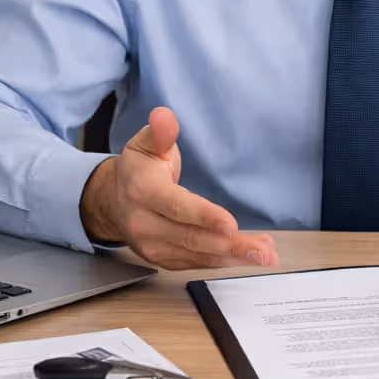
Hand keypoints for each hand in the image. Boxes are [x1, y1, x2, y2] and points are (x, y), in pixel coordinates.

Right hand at [78, 106, 278, 270]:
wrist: (112, 203)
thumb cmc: (138, 170)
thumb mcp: (145, 144)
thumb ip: (160, 133)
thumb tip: (164, 115)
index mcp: (142, 192)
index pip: (176, 207)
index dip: (205, 217)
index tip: (232, 225)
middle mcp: (145, 224)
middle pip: (192, 238)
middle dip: (231, 245)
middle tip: (264, 251)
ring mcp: (153, 247)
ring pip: (199, 255)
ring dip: (235, 257)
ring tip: (266, 255)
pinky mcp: (164, 260)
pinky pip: (198, 263)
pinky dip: (226, 261)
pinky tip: (249, 255)